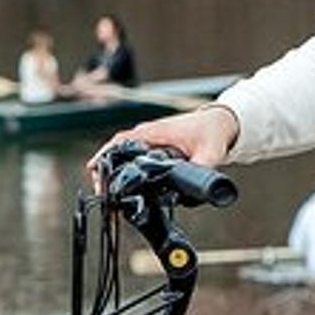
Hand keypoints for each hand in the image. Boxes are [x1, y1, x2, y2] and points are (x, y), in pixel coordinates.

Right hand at [87, 105, 239, 186]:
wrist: (220, 122)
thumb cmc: (212, 132)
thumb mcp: (209, 154)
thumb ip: (200, 171)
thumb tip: (191, 192)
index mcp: (155, 132)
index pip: (122, 141)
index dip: (105, 155)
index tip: (94, 169)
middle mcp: (148, 133)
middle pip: (115, 149)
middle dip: (103, 169)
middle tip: (101, 192)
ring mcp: (149, 138)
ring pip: (121, 153)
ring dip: (111, 170)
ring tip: (107, 192)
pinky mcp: (153, 145)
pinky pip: (131, 155)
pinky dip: (122, 168)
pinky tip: (120, 184)